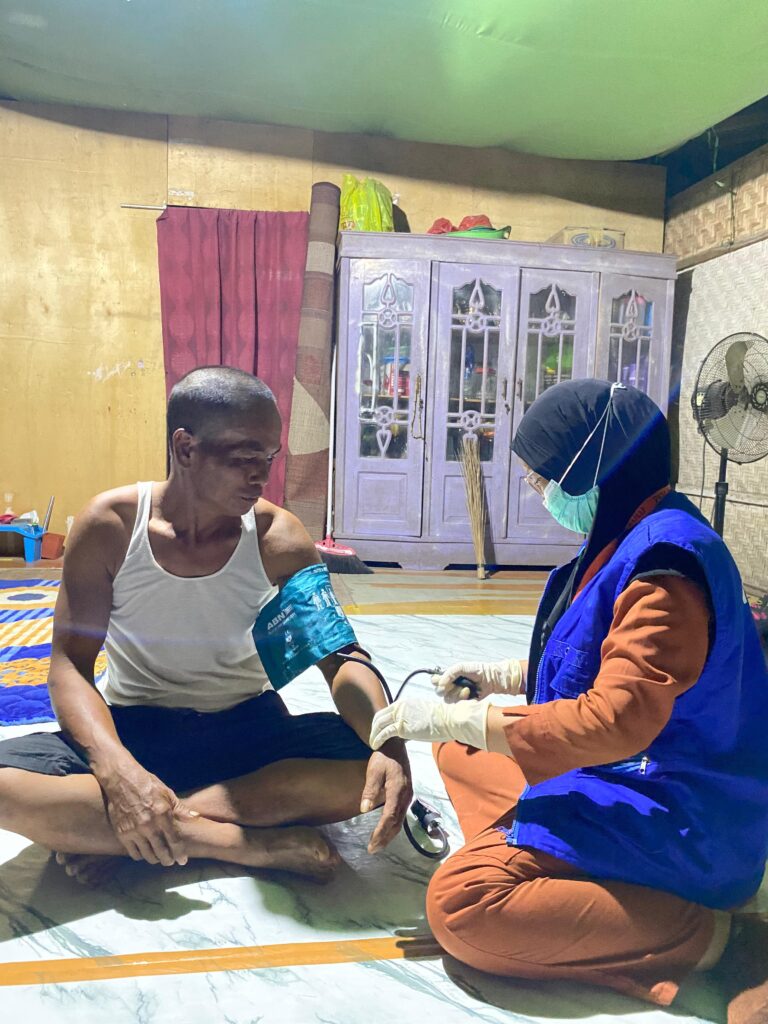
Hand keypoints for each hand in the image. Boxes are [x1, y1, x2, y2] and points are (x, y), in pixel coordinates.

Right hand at [98, 760, 198, 865]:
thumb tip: (196, 817)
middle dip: (168, 860)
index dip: (180, 853)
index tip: (183, 861)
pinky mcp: (123, 834)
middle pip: (162, 852)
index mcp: (163, 814)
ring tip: (159, 858)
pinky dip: (141, 855)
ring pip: (148, 855)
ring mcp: (135, 830)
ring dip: (155, 859)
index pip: (174, 840)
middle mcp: (149, 825)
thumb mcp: (167, 794)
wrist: (122, 781)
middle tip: (170, 862)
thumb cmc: (148, 785)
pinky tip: (145, 852)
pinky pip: (134, 853)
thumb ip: (181, 809)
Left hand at [359, 740, 412, 853]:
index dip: (381, 831)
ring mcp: (408, 797)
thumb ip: (370, 790)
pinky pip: (401, 815)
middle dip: (385, 838)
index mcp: (398, 790)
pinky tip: (385, 831)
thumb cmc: (383, 757)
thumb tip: (364, 809)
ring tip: (378, 845)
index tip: (372, 843)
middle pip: (396, 823)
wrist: (396, 746)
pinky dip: (393, 826)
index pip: (389, 816)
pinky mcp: (406, 796)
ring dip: (389, 834)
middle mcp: (406, 796)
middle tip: (373, 850)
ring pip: (400, 821)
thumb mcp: (374, 770)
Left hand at [370, 698, 489, 750]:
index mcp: (405, 703)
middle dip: (374, 727)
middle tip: (373, 736)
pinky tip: (375, 745)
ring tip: (372, 743)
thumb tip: (410, 726)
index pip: (387, 711)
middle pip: (380, 716)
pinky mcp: (401, 727)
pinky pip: (384, 733)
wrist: (449, 719)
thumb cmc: (441, 719)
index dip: (381, 721)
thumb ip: (413, 717)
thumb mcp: (423, 713)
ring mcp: (400, 716)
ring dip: (373, 734)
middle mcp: (400, 706)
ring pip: (379, 724)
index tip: (379, 729)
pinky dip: (377, 739)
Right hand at [432, 659, 524, 701]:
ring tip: (467, 689)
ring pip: (448, 699)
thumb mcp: (461, 667)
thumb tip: (439, 683)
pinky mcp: (463, 703)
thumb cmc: (477, 670)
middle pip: (439, 692)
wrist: (491, 678)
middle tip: (456, 685)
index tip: (443, 681)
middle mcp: (450, 686)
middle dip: (448, 689)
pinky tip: (470, 694)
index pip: (434, 681)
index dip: (436, 682)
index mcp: (448, 676)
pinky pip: (457, 705)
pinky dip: (463, 699)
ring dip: (457, 693)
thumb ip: (449, 673)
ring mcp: (456, 695)